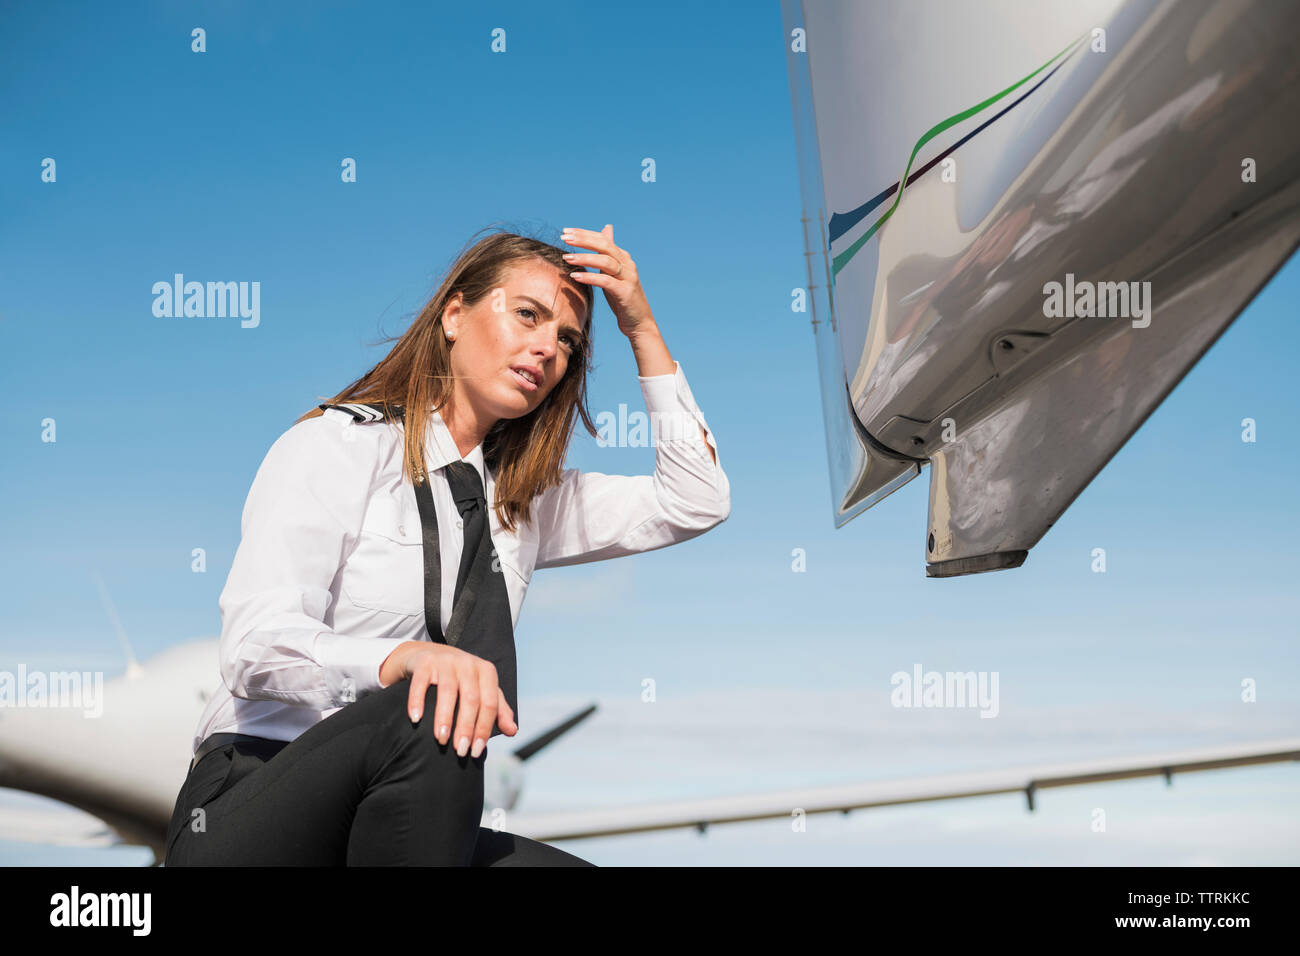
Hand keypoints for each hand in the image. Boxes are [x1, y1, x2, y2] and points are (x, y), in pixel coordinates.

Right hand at [380, 642, 517, 757]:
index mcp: (486, 671)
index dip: (484, 728)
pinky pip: (421, 683)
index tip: (476, 751)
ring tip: (441, 739)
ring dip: (444, 718)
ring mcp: (446, 661)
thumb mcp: (482, 690)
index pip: (490, 703)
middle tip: (460, 750)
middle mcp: (468, 664)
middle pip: (471, 699)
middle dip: (466, 727)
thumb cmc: (461, 679)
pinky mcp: (425, 662)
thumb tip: (513, 731)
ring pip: (448, 691)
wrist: (430, 655)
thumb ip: (499, 710)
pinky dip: (417, 701)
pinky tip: (416, 718)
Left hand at [560, 224, 655, 339]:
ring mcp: (628, 278)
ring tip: (566, 258)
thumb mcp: (613, 272)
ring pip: (606, 261)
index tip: (565, 232)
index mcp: (623, 257)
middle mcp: (627, 264)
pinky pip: (606, 281)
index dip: (584, 234)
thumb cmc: (622, 297)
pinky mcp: (625, 292)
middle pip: (605, 245)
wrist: (638, 323)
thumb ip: (608, 253)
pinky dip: (590, 277)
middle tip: (564, 237)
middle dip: (583, 240)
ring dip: (584, 258)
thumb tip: (607, 228)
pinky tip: (575, 277)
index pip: (603, 239)